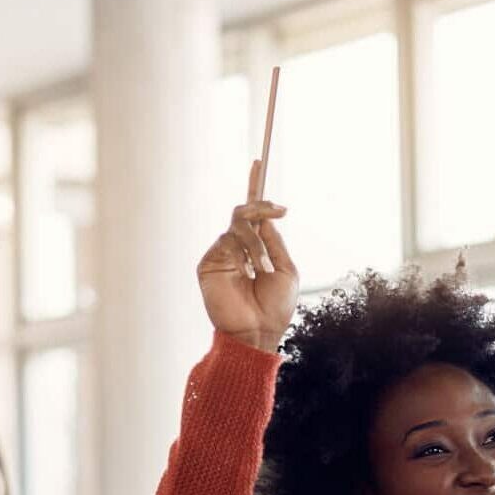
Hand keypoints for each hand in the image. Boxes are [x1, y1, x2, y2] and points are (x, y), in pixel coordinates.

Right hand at [196, 161, 298, 353]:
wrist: (258, 331)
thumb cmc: (275, 307)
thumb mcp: (286, 268)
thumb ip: (273, 241)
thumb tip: (265, 218)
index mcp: (257, 247)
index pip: (253, 213)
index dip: (254, 187)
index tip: (259, 162)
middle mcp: (238, 247)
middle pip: (244, 211)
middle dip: (262, 207)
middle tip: (280, 211)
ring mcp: (222, 254)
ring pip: (237, 226)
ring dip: (256, 245)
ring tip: (262, 269)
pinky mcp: (209, 264)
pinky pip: (225, 243)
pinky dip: (241, 256)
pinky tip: (247, 274)